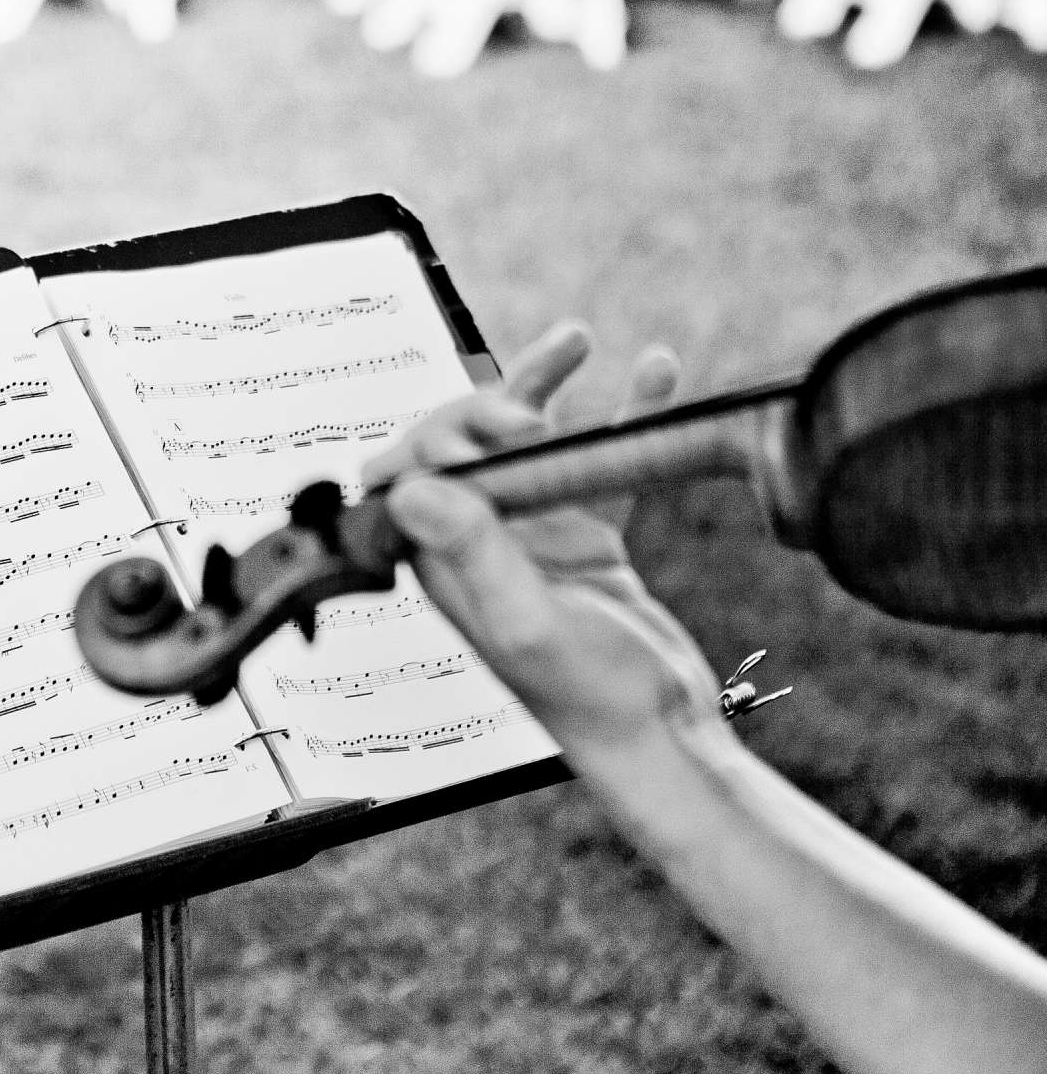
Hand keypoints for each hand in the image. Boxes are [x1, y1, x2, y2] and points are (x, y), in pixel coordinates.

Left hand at [367, 325, 722, 759]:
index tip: (512, 426)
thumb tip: (410, 489)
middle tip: (536, 407)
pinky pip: (596, 462)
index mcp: (444, 561)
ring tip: (580, 338)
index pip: (413, 469)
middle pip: (463, 444)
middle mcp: (478, 542)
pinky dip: (622, 416)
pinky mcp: (587, 538)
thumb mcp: (528, 624)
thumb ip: (473, 554)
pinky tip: (657, 373)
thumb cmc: (593, 697)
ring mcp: (532, 536)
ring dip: (544, 385)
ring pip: (526, 441)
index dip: (446, 432)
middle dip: (491, 402)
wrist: (663, 736)